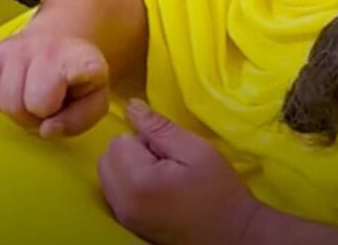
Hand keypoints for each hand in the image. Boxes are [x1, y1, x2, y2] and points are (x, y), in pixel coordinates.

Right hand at [0, 31, 109, 137]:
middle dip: (39, 116)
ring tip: (34, 99)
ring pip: (8, 104)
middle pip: (32, 105)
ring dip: (20, 112)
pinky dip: (2, 103)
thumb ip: (78, 120)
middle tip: (49, 107)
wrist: (59, 43)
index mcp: (82, 59)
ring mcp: (18, 48)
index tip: (80, 80)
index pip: (76, 71)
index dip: (74, 82)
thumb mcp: (93, 102)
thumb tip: (46, 128)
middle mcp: (49, 47)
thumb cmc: (77, 81)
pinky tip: (18, 90)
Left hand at [98, 100, 261, 244]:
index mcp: (138, 182)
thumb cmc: (218, 190)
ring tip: (162, 174)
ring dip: (129, 167)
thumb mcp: (194, 150)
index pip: (119, 141)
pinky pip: (114, 192)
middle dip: (131, 151)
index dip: (144, 138)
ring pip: (108, 175)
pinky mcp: (127, 224)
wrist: (230, 235)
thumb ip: (159, 127)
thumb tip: (131, 106)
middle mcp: (122, 202)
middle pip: (107, 158)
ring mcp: (122, 216)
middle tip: (165, 160)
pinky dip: (129, 183)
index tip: (169, 150)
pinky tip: (156, 188)